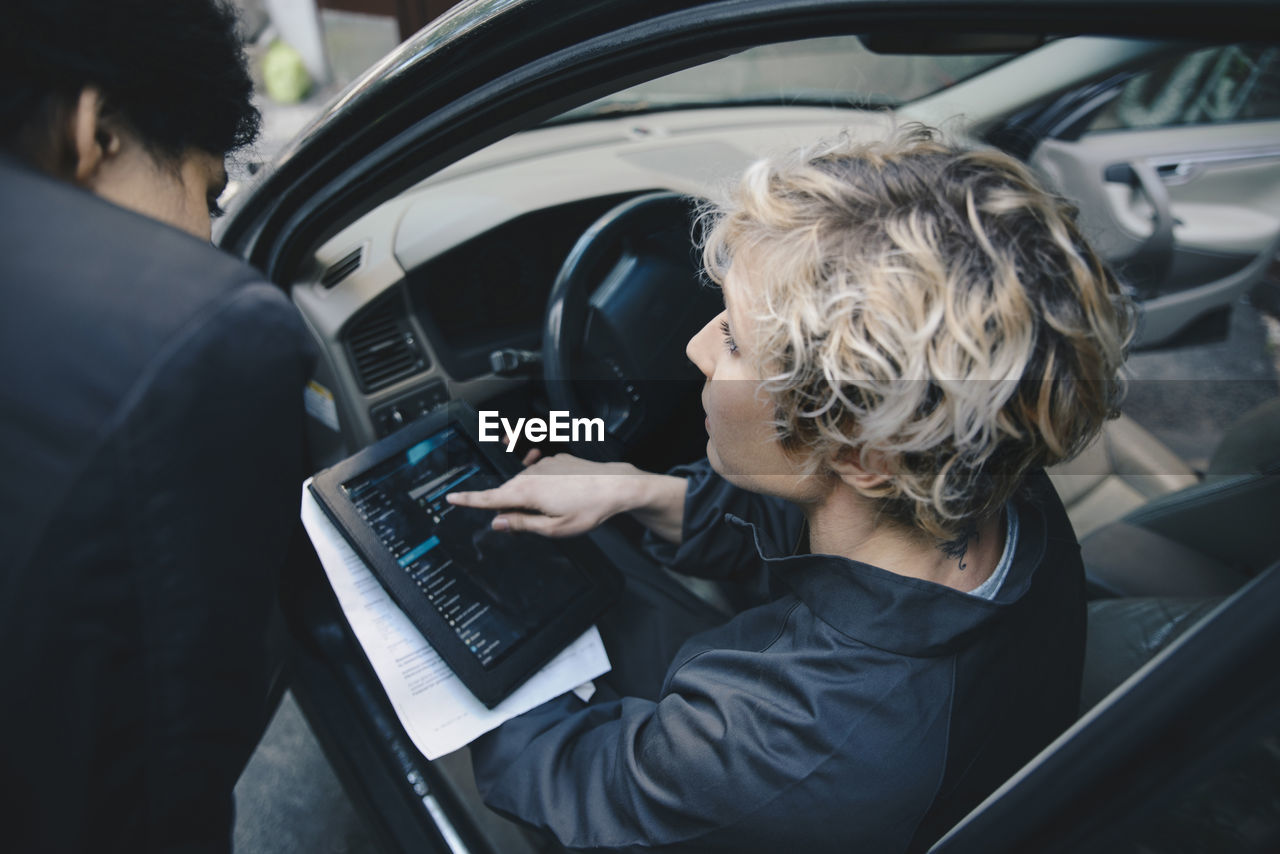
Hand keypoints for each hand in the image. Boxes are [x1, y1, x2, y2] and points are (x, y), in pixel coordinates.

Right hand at [446, 451, 644, 536]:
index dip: (468, 500)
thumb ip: (521, 524)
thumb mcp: (553, 528)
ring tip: (559, 509)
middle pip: (508, 493)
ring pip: (525, 485)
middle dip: (513, 507)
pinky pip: (540, 475)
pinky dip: (544, 486)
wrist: (616, 485)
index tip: (451, 498)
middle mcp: (531, 474)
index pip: (489, 499)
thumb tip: (498, 522)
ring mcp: (543, 464)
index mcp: (526, 492)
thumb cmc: (588, 508)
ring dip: (531, 497)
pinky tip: (562, 494)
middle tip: (538, 522)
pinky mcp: (555, 460)